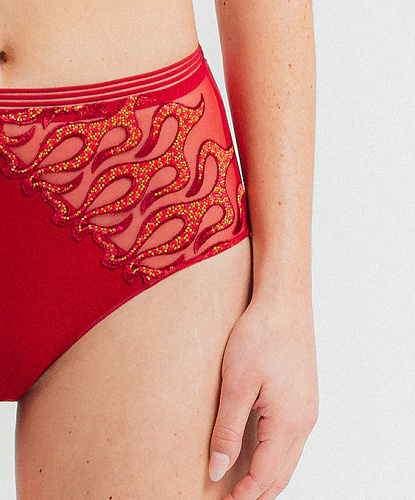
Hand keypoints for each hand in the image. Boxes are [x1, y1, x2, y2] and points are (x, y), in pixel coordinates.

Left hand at [209, 296, 318, 499]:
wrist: (283, 303)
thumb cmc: (260, 337)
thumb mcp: (236, 385)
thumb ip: (228, 431)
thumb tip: (218, 469)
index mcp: (288, 422)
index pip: (266, 476)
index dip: (244, 495)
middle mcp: (304, 420)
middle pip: (282, 473)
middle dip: (258, 492)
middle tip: (232, 498)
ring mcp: (307, 408)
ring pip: (289, 457)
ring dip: (268, 475)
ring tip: (242, 481)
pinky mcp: (303, 396)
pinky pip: (291, 438)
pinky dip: (275, 455)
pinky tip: (258, 449)